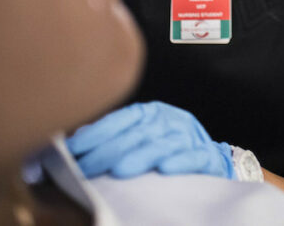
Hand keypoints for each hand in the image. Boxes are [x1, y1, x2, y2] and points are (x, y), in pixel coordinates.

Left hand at [65, 101, 234, 179]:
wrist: (211, 159)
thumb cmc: (169, 149)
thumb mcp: (142, 138)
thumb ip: (114, 138)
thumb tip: (76, 141)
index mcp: (152, 113)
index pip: (122, 118)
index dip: (97, 132)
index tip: (73, 148)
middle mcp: (170, 121)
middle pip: (138, 134)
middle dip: (109, 151)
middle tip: (86, 168)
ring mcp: (190, 137)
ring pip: (164, 144)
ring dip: (141, 156)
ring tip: (119, 170)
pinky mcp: (207, 156)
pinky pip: (194, 157)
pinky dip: (180, 161)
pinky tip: (164, 168)